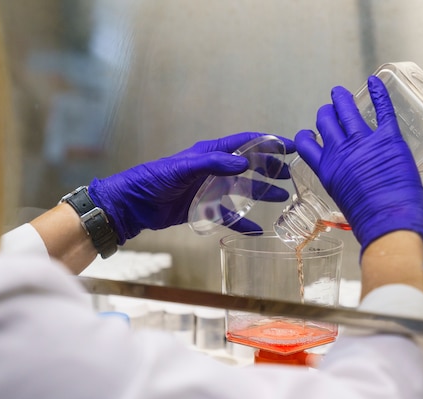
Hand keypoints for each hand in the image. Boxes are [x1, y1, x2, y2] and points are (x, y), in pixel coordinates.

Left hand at [88, 132, 293, 241]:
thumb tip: (244, 163)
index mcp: (210, 153)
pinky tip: (256, 231)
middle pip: (248, 166)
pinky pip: (227, 215)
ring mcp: (208, 189)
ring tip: (282, 198)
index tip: (290, 146)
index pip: (245, 143)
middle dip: (269, 168)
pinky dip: (241, 222)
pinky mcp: (202, 208)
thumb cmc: (153, 180)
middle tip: (289, 174)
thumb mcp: (184, 168)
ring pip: (242, 190)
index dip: (268, 142)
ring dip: (261, 193)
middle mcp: (212, 169)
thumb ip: (214, 164)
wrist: (132, 204)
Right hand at [294, 76, 422, 253]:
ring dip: (342, 99)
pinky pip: (382, 109)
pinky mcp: (388, 138)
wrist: (388, 222)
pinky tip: (375, 82)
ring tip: (342, 94)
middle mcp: (340, 151)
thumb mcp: (344, 201)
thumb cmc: (368, 221)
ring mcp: (363, 142)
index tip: (310, 133)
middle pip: (325, 121)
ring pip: (346, 110)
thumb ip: (344, 183)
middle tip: (331, 109)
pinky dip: (378, 92)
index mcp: (327, 169)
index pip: (306, 144)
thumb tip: (353, 182)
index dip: (307, 136)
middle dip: (327, 114)